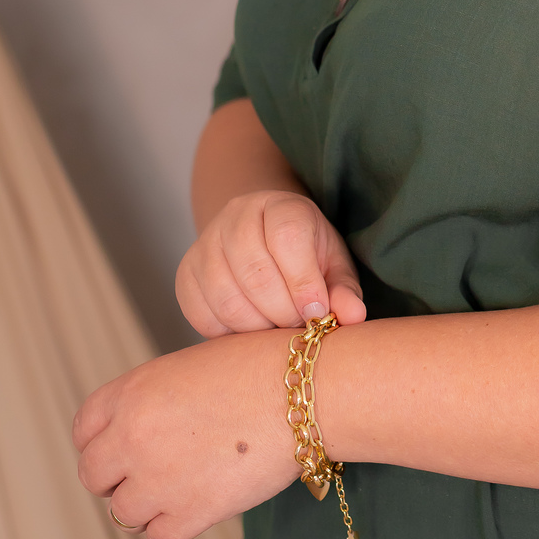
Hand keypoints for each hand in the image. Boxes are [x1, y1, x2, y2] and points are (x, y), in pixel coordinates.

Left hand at [74, 330, 296, 538]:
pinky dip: (175, 526)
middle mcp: (134, 436)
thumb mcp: (194, 365)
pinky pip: (160, 537)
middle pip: (94, 476)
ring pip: (124, 512)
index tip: (120, 449)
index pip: (84, 430)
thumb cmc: (264, 367)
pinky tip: (198, 506)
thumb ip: (157, 396)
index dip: (101, 442)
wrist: (309, 391)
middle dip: (117, 477)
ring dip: (147, 504)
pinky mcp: (192, 512)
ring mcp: (159, 477)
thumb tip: (146, 424)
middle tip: (150, 473)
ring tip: (180, 489)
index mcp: (133, 392)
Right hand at [176, 189, 366, 337]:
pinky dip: (228, 333)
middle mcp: (236, 217)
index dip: (304, 281)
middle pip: (255, 272)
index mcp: (280, 206)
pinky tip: (250, 329)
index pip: (287, 237)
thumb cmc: (306, 255)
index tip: (317, 313)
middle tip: (299, 327)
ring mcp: (205, 244)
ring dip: (257, 326)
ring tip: (277, 329)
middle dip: (282, 312)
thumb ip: (343, 289)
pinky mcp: (185, 275)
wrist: (261, 239)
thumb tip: (353, 316)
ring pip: (226, 298)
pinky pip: (201, 314)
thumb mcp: (332, 264)